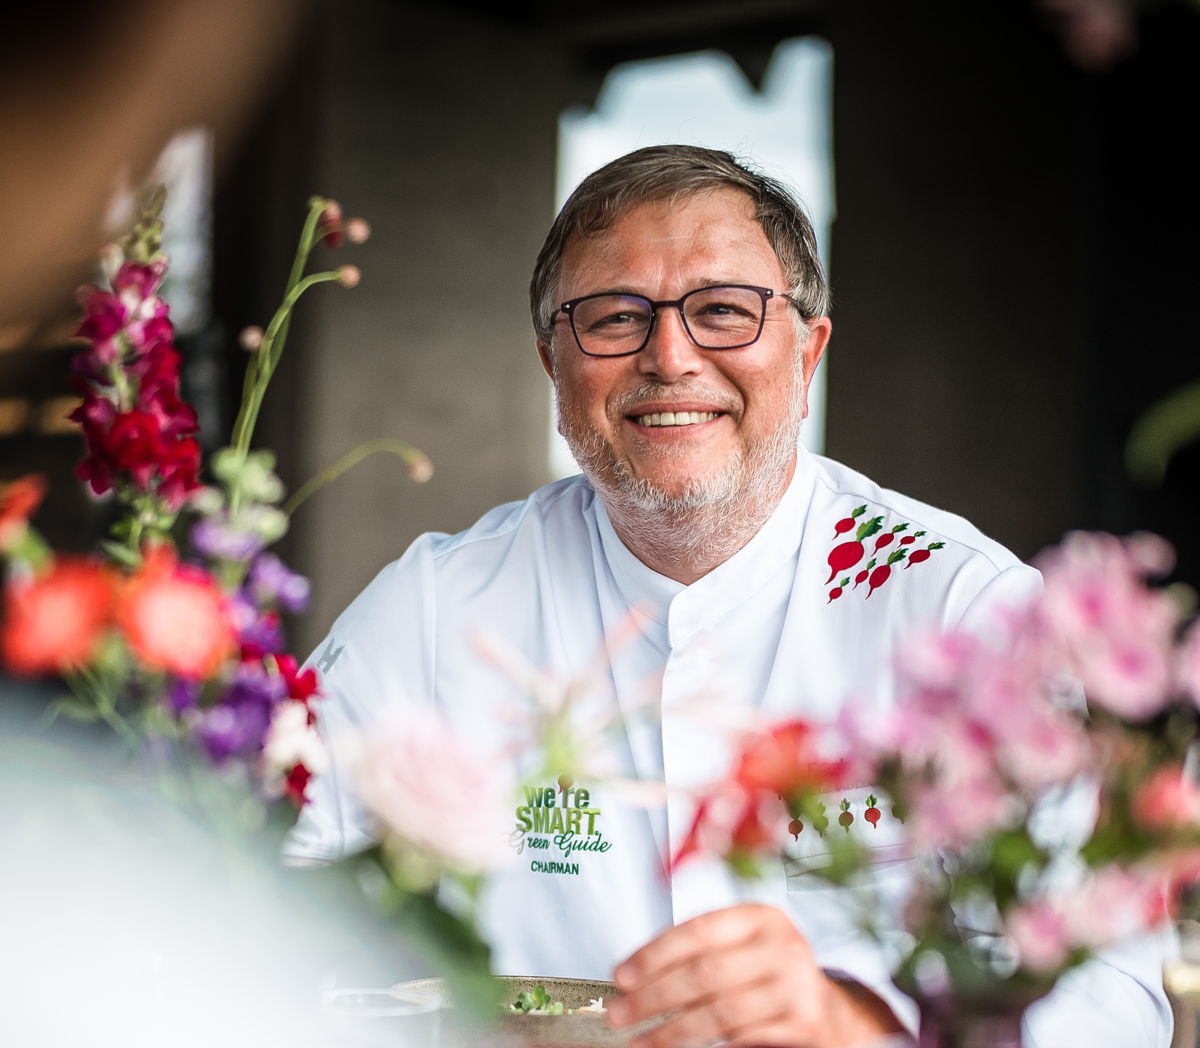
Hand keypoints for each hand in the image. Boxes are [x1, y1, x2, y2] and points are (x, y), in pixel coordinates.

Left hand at [605, 903, 903, 1046]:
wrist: (826, 1007)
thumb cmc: (767, 971)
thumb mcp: (741, 945)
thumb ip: (698, 950)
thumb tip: (633, 974)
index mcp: (761, 916)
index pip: (698, 931)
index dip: (654, 954)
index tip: (621, 976)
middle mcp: (783, 946)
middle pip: (705, 973)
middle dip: (654, 996)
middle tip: (619, 1013)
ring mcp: (797, 987)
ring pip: (721, 1012)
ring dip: (672, 1031)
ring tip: (640, 1040)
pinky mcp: (804, 1025)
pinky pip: (743, 1037)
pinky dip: (710, 1046)